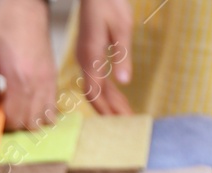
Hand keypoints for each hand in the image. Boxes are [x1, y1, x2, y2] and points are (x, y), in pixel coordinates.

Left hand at [0, 0, 57, 129]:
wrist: (25, 5)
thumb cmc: (1, 26)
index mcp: (20, 78)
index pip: (15, 118)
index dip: (1, 123)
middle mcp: (38, 82)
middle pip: (30, 122)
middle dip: (14, 124)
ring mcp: (49, 79)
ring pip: (43, 117)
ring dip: (27, 120)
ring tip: (12, 108)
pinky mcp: (53, 75)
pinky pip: (52, 105)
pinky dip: (39, 111)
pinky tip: (25, 102)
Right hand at [76, 0, 133, 114]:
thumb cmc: (109, 3)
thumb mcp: (122, 28)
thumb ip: (122, 56)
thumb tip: (124, 83)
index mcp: (91, 57)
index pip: (95, 92)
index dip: (106, 109)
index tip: (120, 121)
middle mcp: (85, 61)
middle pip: (94, 94)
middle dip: (109, 110)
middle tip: (126, 123)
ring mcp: (86, 58)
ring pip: (96, 87)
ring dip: (109, 102)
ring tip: (124, 113)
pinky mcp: (90, 54)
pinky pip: (96, 78)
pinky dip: (107, 90)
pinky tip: (117, 96)